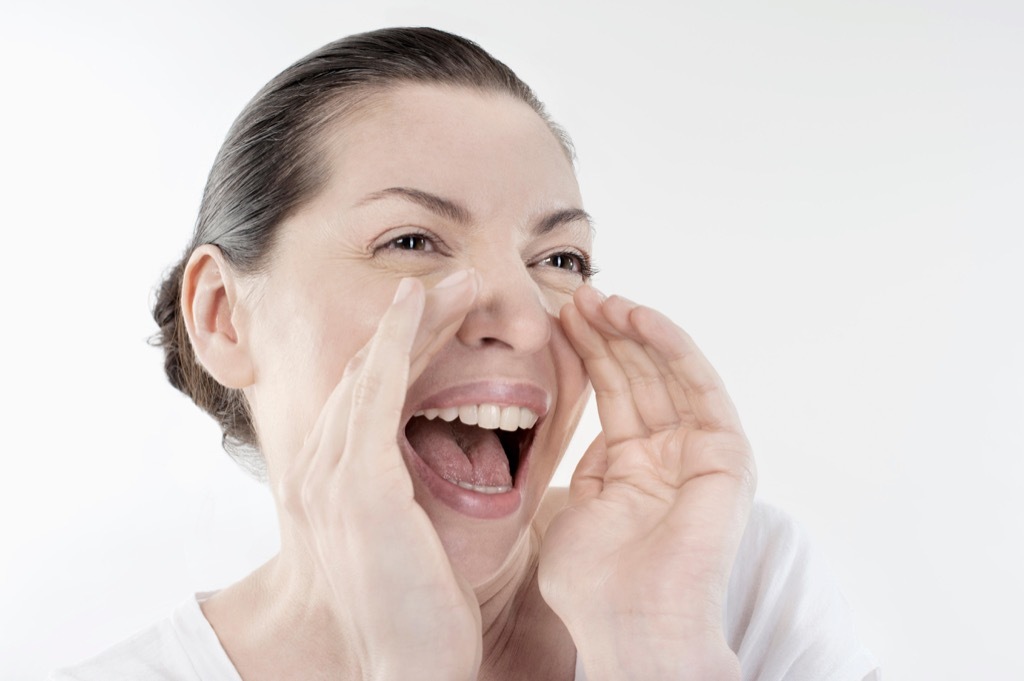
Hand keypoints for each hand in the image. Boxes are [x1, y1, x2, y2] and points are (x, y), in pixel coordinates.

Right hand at [275, 272, 482, 680]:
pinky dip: (395, 340)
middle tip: (456, 281)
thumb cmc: (415, 609)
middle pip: (367, 370)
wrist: (395, 669)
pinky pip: (375, 391)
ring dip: (414, 317)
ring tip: (456, 280)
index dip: (407, 348)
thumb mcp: (419, 535)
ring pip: (373, 368)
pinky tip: (417, 302)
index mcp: (338, 479)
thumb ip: (431, 485)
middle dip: (412, 321)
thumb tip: (477, 449)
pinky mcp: (357, 483)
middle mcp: (321, 468)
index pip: (372, 394)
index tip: (446, 314)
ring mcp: (332, 473)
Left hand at [539, 286, 755, 679]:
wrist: (629, 627)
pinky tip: (637, 316)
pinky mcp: (728, 452)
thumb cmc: (593, 585)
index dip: (587, 353)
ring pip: (668, 372)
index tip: (557, 319)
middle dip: (606, 332)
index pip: (613, 393)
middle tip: (575, 296)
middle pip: (640, 375)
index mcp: (635, 467)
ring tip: (598, 297)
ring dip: (635, 329)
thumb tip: (580, 419)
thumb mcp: (574, 506)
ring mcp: (701, 451)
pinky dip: (670, 345)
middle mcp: (672, 453)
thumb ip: (585, 461)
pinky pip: (699, 385)